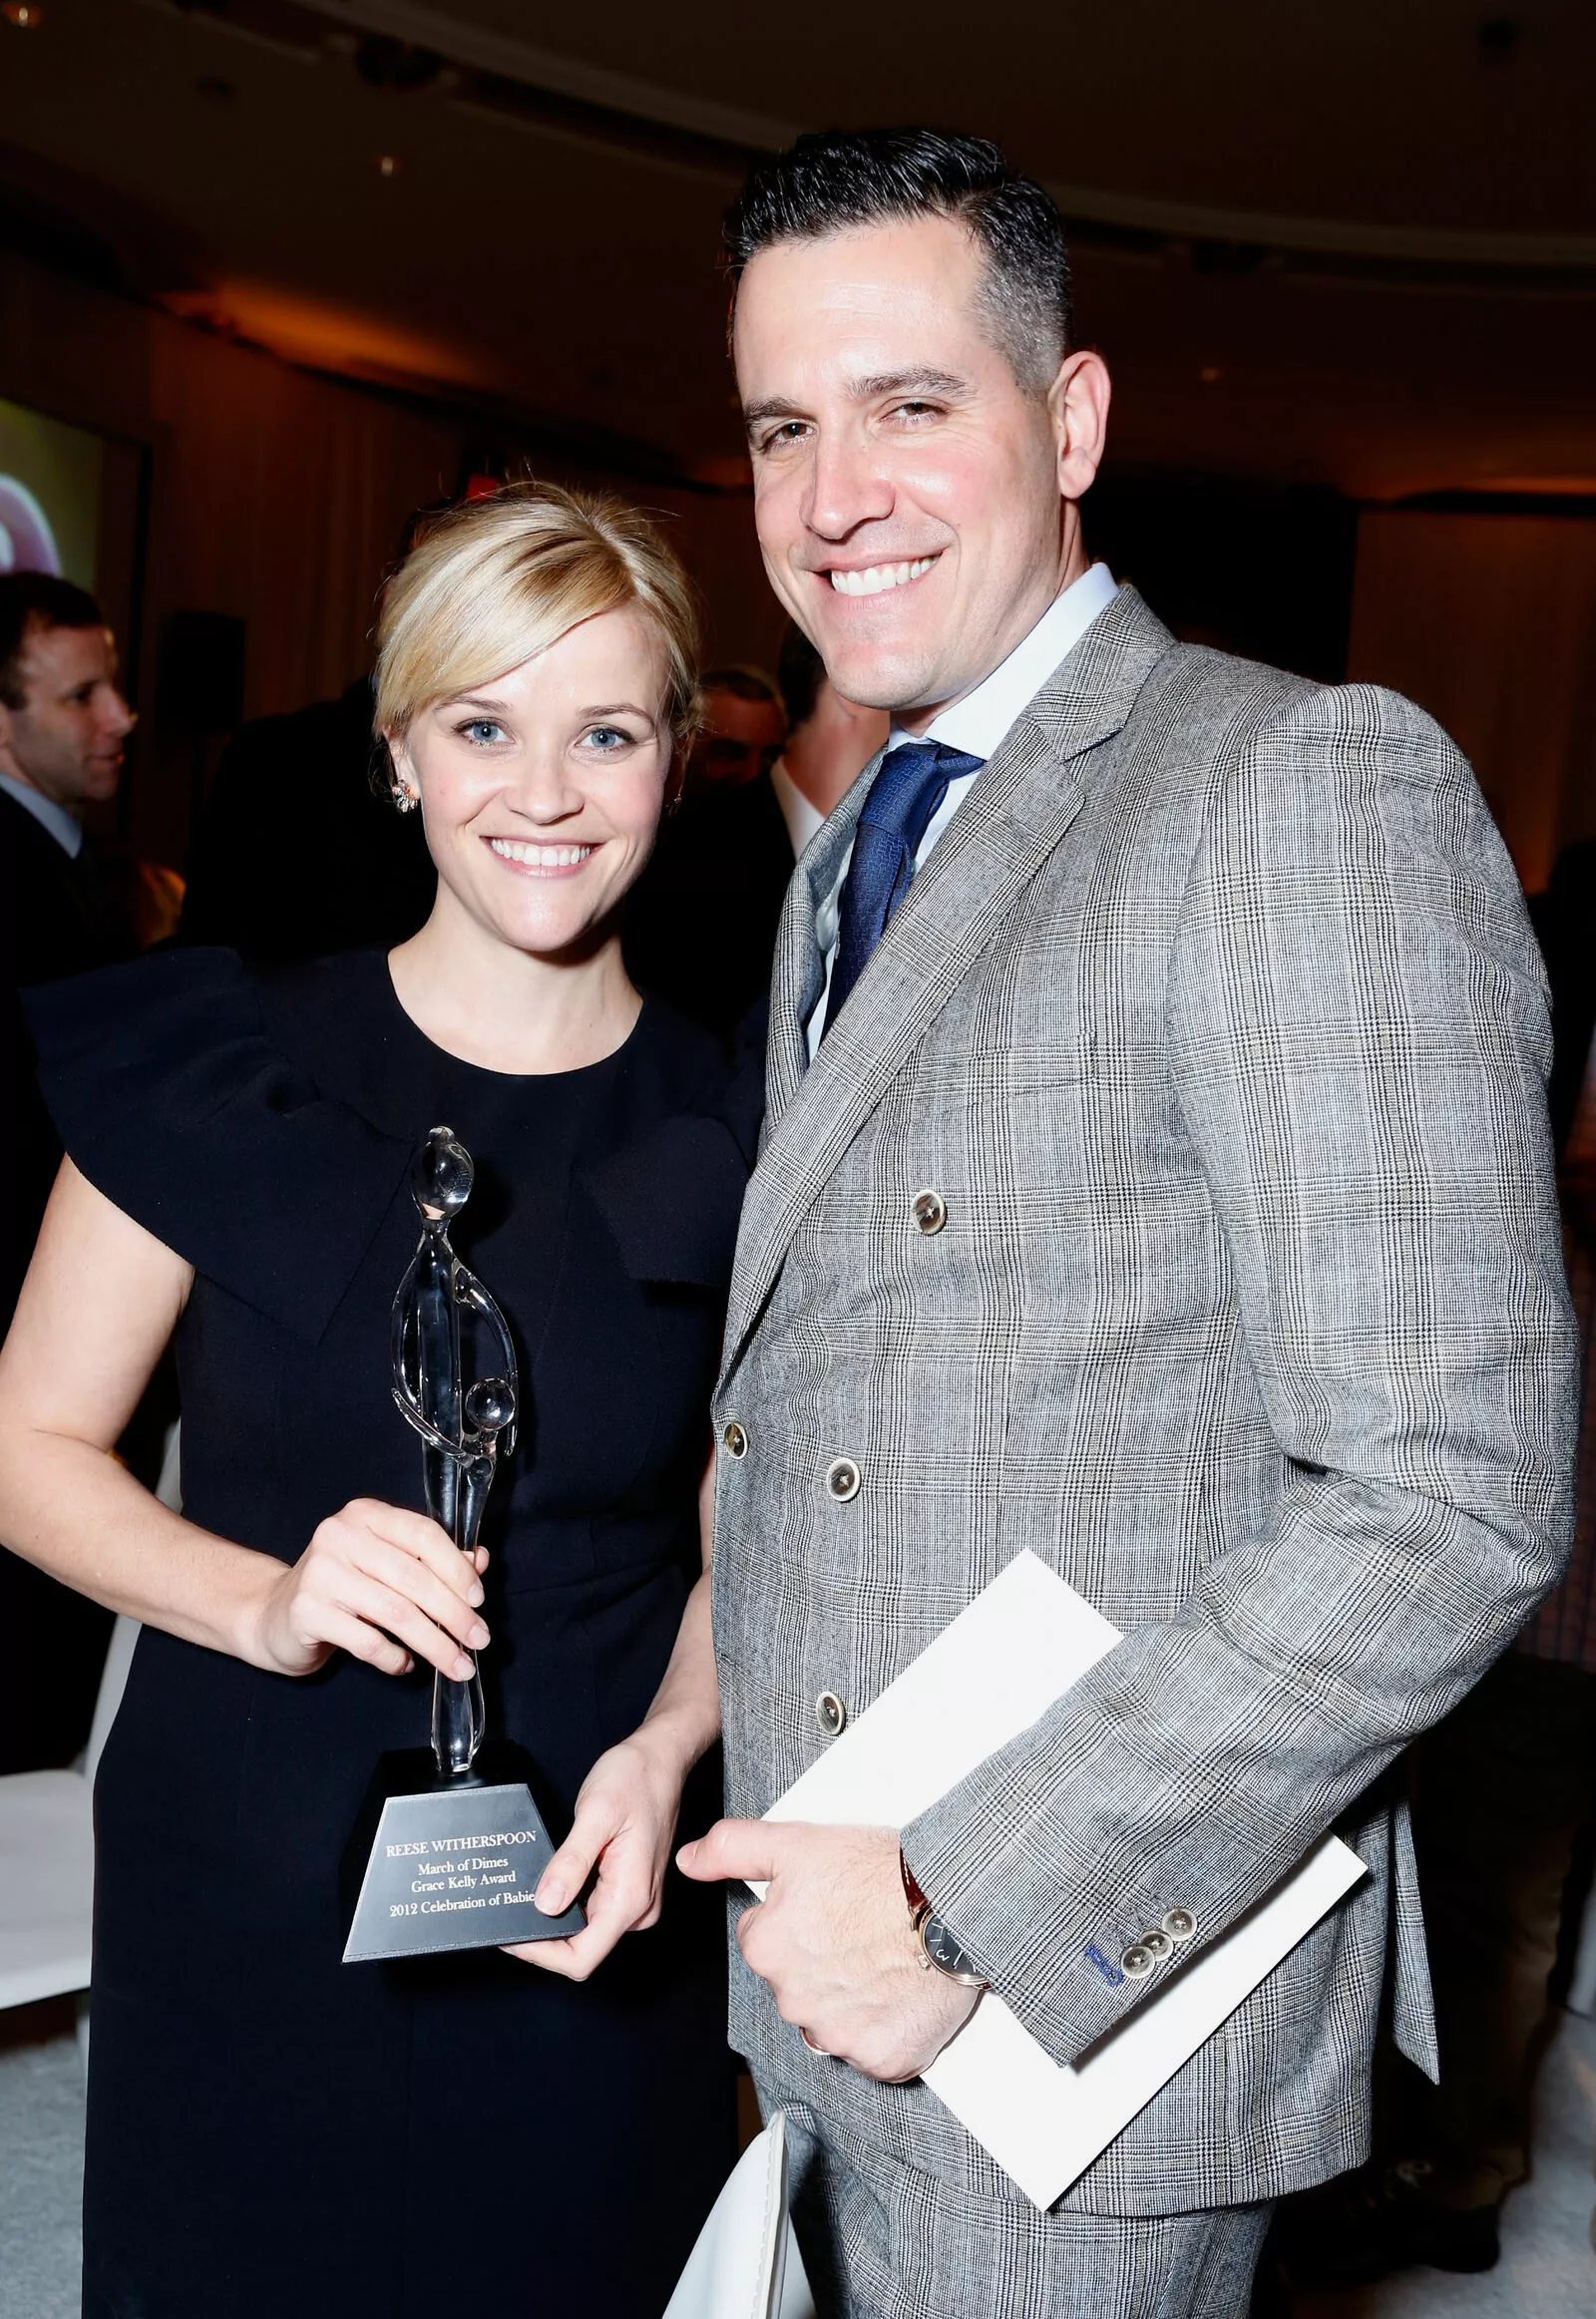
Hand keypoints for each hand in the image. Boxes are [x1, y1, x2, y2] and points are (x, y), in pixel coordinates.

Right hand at [243, 1497, 489, 1681]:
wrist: (274, 1614)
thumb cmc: (343, 1586)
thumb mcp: (386, 1563)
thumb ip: (431, 1559)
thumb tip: (479, 1561)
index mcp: (365, 1515)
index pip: (423, 1534)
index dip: (456, 1569)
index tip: (479, 1600)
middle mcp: (340, 1536)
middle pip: (414, 1578)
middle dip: (454, 1614)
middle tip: (478, 1640)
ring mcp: (320, 1573)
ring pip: (396, 1613)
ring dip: (435, 1644)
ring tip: (457, 1664)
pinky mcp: (307, 1612)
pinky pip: (368, 1642)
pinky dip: (395, 1659)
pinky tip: (406, 1664)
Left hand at [502, 1724, 692, 1981]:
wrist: (661, 1757)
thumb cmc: (635, 1778)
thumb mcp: (596, 1815)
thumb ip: (571, 1862)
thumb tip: (545, 1905)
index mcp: (630, 1898)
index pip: (582, 1958)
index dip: (542, 1954)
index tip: (511, 1935)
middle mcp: (637, 1908)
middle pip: (582, 1949)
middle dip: (542, 1938)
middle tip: (507, 1910)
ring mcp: (634, 1900)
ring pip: (585, 1933)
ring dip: (552, 1922)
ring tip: (523, 1896)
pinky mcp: (627, 1889)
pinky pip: (592, 1912)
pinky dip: (566, 1905)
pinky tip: (549, 1884)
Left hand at [677, 1821, 977, 2080]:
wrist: (954, 1904)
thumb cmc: (882, 1872)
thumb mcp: (797, 1842)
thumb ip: (732, 1849)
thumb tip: (688, 1861)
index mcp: (767, 1949)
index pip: (765, 1940)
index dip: (798, 1919)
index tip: (831, 1906)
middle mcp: (794, 2001)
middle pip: (797, 1984)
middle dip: (822, 1961)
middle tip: (863, 1929)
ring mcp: (839, 2036)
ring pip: (833, 2020)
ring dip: (852, 1997)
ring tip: (887, 1956)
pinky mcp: (882, 2059)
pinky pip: (873, 2051)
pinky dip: (886, 2028)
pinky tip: (902, 1991)